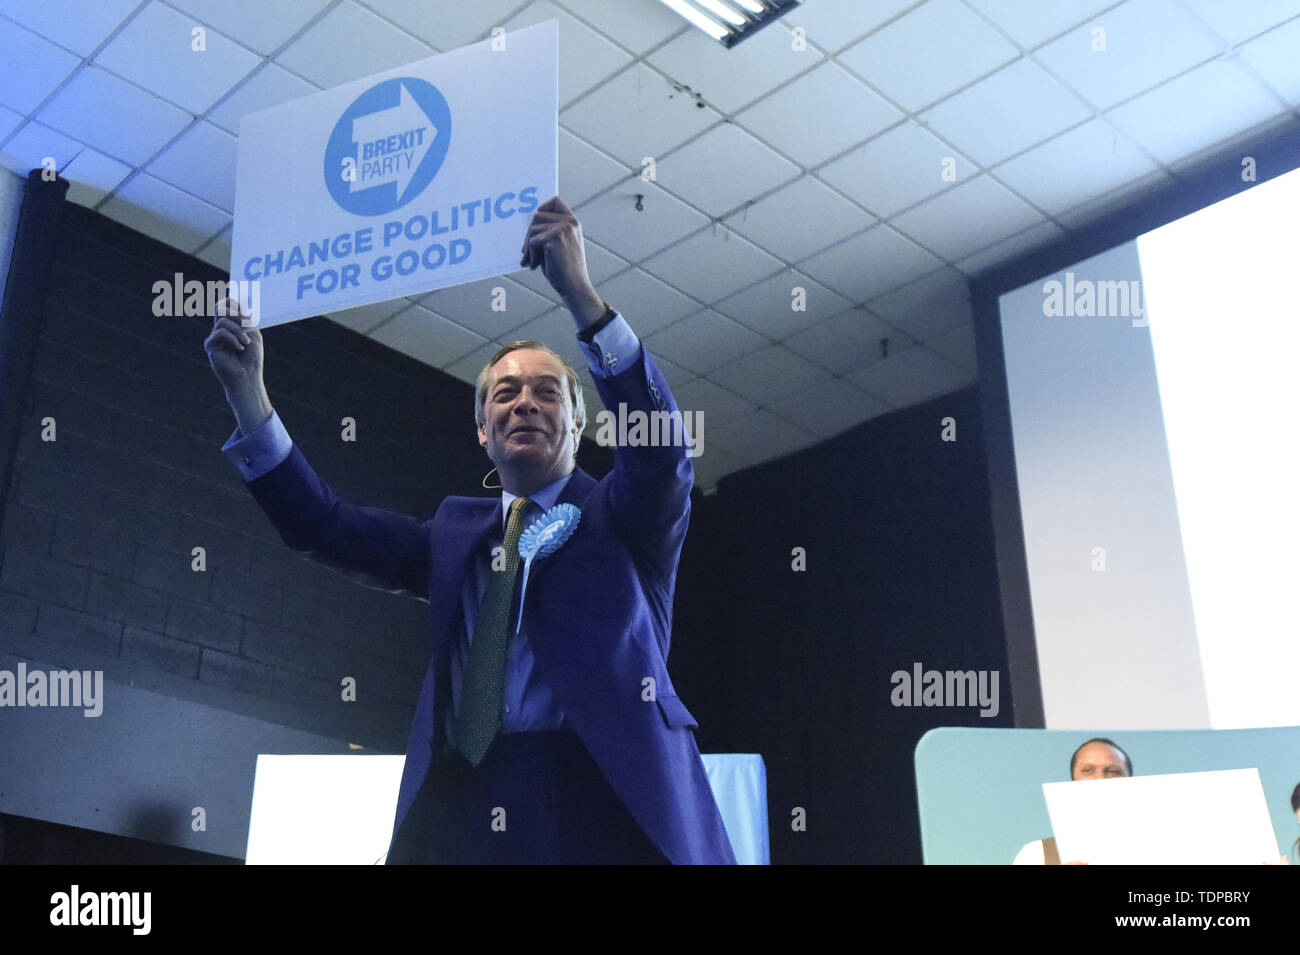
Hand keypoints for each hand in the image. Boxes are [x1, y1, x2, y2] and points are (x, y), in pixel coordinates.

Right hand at [203, 299, 263, 393]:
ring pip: (222, 321)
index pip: (225, 305)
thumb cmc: (252, 359)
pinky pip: (220, 332)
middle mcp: (221, 330)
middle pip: (220, 308)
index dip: (232, 301)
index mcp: (232, 326)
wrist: (248, 377)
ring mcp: (214, 337)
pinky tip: (240, 347)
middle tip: (248, 321)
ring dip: (238, 330)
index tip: (244, 306)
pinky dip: (233, 338)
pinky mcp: (210, 345)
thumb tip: (243, 304)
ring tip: (246, 343)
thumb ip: (246, 321)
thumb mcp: (253, 336)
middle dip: (236, 312)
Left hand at [520, 195, 603, 324]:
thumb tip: (527, 225)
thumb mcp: (559, 245)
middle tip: (526, 252)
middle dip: (529, 235)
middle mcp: (569, 222)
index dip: (541, 208)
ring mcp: (563, 229)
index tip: (533, 224)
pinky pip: (532, 242)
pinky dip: (531, 256)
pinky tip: (535, 267)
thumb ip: (548, 231)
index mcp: (572, 222)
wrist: (574, 287)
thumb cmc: (564, 269)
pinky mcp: (555, 238)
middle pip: (537, 216)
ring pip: (532, 230)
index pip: (554, 201)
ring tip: (532, 262)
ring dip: (528, 248)